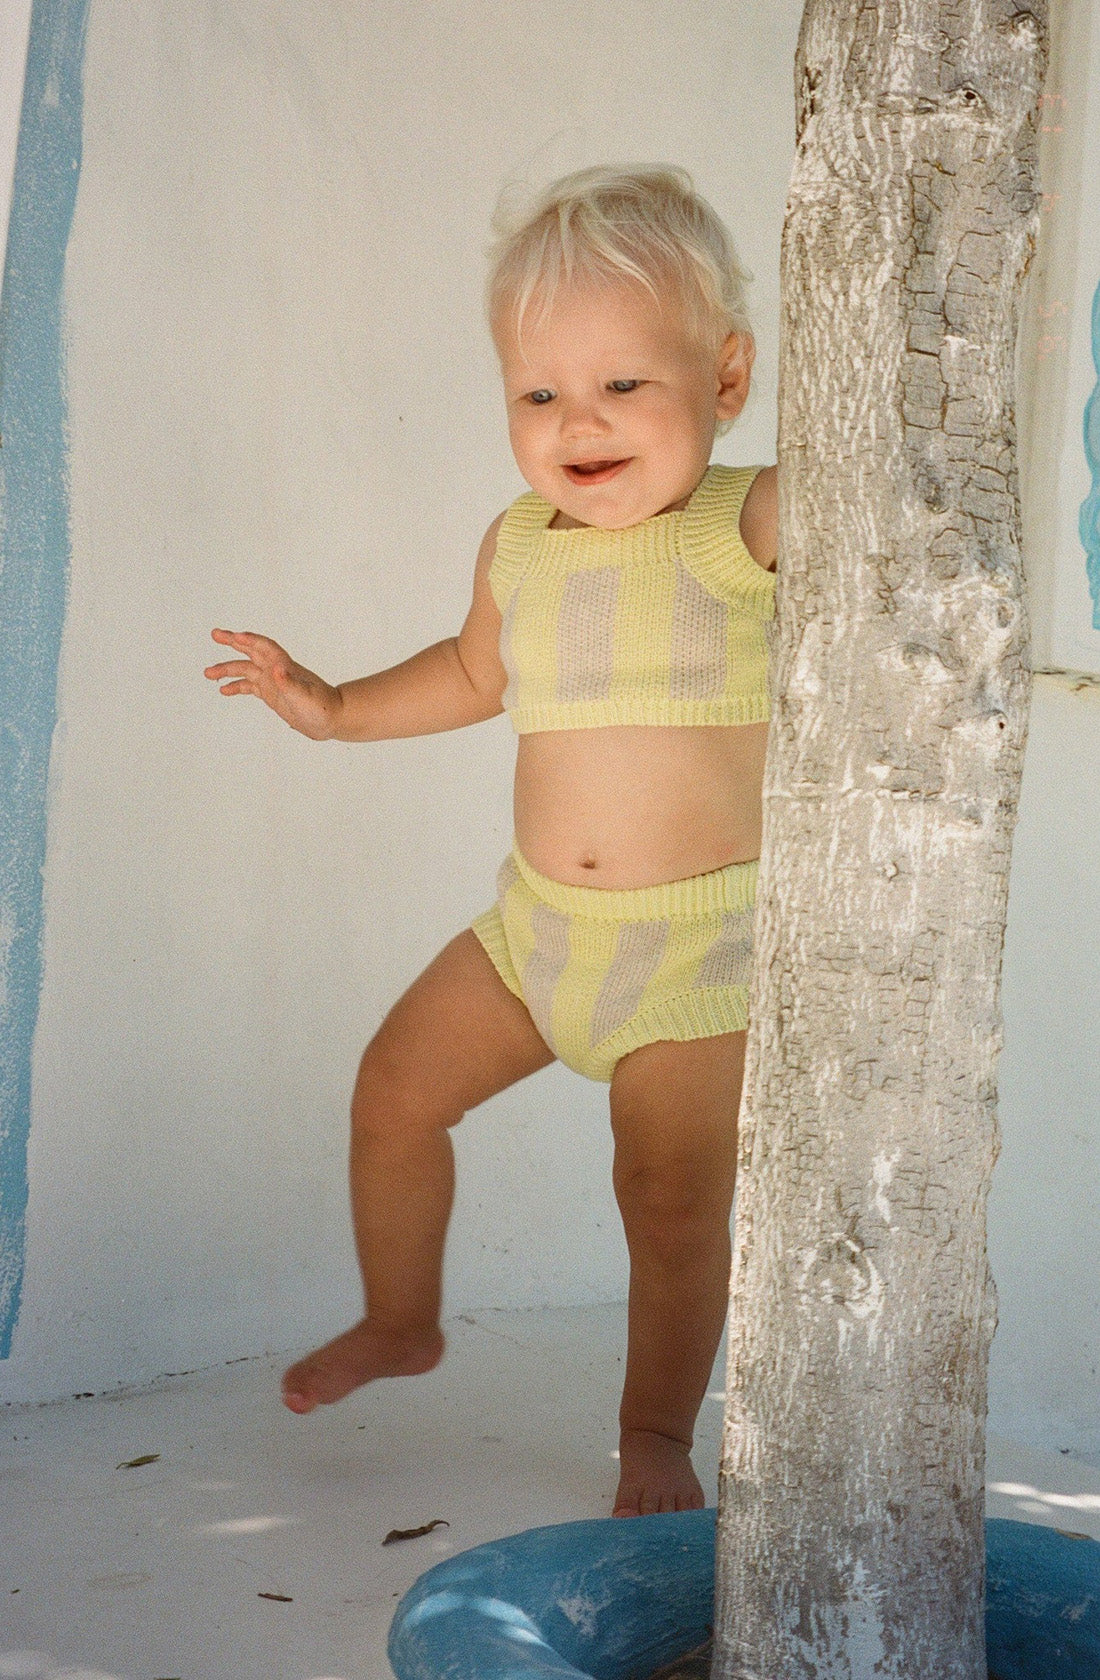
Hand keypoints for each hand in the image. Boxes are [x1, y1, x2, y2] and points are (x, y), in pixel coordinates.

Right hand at [205, 629, 343, 739]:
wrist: (332, 719)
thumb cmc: (323, 707)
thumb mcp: (304, 696)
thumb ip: (289, 682)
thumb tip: (276, 669)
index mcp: (284, 666)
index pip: (264, 647)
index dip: (249, 640)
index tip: (233, 636)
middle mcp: (276, 670)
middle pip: (251, 650)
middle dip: (233, 642)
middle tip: (215, 634)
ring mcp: (273, 682)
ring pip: (245, 670)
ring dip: (227, 669)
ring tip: (208, 673)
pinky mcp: (272, 694)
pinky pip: (249, 686)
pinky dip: (236, 686)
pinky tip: (224, 690)